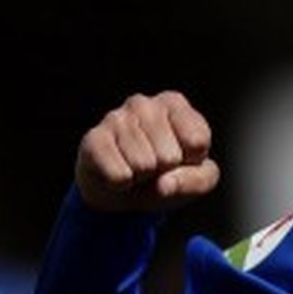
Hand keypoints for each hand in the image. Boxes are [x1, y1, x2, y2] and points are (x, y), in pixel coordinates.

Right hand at [74, 91, 220, 211]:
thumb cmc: (168, 174)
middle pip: (170, 156)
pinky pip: (118, 175)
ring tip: (138, 169)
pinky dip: (123, 184)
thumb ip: (199, 180)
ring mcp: (115, 118)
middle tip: (156, 167)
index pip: (197, 140)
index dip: (192, 161)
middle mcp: (143, 104)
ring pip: (143, 166)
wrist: (124, 190)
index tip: (183, 157)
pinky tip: (120, 173)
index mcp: (174, 103)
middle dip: (165, 171)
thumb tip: (164, 183)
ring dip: (143, 178)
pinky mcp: (93, 140)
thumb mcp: (199, 179)